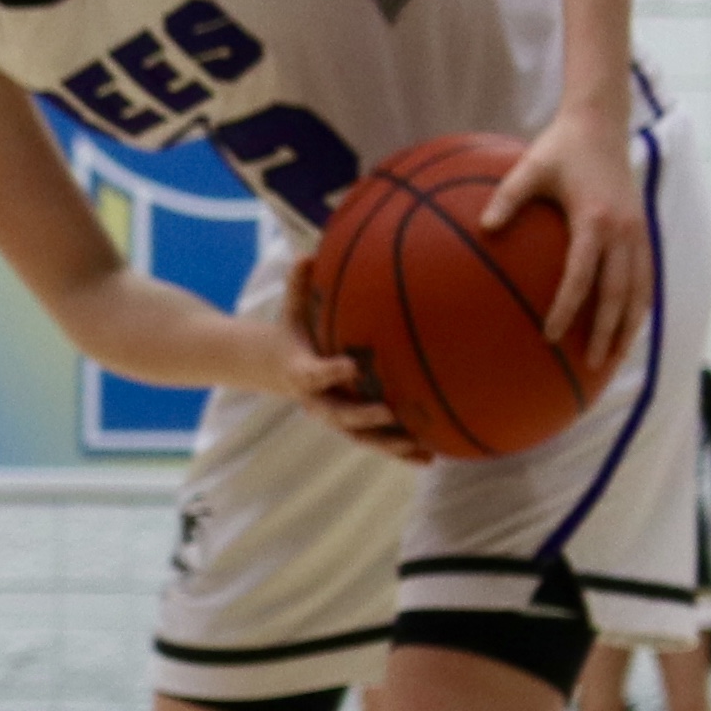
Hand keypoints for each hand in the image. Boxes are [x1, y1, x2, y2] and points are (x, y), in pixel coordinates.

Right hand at [269, 264, 427, 462]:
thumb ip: (298, 285)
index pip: (312, 374)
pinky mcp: (353, 427)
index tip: (350, 366)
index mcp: (300, 372)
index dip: (329, 372)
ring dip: (388, 444)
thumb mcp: (291, 309)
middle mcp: (317, 401)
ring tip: (418, 447)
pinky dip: (401, 451)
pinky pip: (377, 441)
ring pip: (361, 437)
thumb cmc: (294, 332)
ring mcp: (337, 417)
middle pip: (338, 415)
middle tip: (386, 412)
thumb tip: (308, 253)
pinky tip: (432, 457)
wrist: (278, 368)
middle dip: (362, 416)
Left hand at [483, 103, 647, 382]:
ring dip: (630, 327)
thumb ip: (507, 197)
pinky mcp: (644, 232)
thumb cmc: (559, 148)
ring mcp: (638, 233)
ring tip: (615, 359)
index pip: (582, 277)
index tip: (550, 336)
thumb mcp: (528, 168)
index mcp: (595, 221)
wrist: (602, 125)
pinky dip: (640, 306)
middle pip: (619, 294)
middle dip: (606, 332)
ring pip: (640, 291)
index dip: (566, 309)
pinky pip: (646, 277)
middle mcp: (624, 232)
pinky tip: (628, 328)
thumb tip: (484, 227)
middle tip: (591, 365)